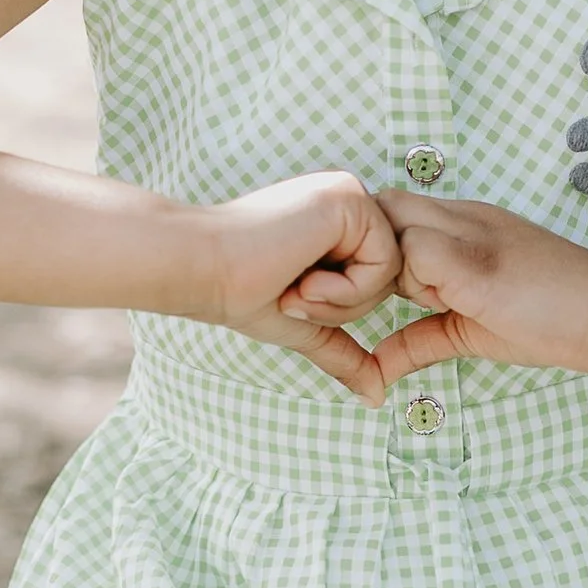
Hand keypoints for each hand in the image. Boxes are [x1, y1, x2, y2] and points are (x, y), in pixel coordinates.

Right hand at [200, 173, 406, 399]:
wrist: (197, 268)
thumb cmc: (237, 291)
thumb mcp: (303, 323)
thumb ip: (342, 349)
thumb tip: (375, 395)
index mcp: (336, 220)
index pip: (376, 277)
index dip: (339, 303)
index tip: (291, 295)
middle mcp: (347, 198)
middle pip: (388, 275)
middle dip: (342, 305)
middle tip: (293, 296)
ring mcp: (349, 193)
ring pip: (390, 271)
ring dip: (340, 299)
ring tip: (295, 288)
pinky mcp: (349, 198)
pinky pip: (383, 263)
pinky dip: (342, 289)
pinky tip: (301, 279)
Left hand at [366, 190, 587, 378]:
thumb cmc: (556, 318)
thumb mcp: (472, 329)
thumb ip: (421, 338)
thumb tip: (377, 366)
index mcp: (466, 223)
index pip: (392, 211)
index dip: (380, 251)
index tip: (397, 293)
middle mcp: (464, 217)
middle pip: (384, 208)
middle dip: (376, 254)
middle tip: (408, 300)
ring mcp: (469, 233)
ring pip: (392, 228)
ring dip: (398, 273)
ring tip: (443, 305)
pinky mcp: (475, 260)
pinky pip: (414, 254)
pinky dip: (415, 285)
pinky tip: (452, 308)